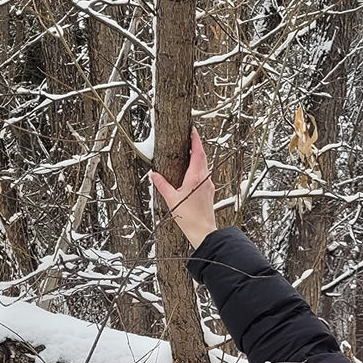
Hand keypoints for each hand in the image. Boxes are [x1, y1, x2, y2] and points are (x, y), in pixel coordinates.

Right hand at [150, 126, 216, 249]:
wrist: (203, 231)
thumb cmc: (189, 218)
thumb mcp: (171, 199)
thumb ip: (162, 185)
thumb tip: (153, 175)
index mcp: (196, 177)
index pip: (198, 152)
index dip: (196, 139)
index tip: (193, 130)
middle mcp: (205, 179)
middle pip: (202, 157)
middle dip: (196, 146)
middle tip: (190, 137)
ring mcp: (209, 185)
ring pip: (204, 166)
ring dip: (198, 157)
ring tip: (189, 152)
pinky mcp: (209, 192)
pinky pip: (204, 175)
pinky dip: (198, 168)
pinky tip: (191, 172)